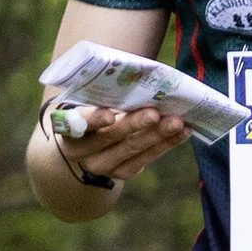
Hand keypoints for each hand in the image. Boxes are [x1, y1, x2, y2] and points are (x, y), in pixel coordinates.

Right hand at [58, 103, 187, 184]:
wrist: (88, 138)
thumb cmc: (93, 106)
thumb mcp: (91, 98)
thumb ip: (106, 92)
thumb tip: (142, 77)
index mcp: (69, 127)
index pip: (79, 123)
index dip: (94, 119)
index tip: (110, 114)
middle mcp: (81, 151)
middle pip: (111, 138)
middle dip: (135, 125)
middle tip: (155, 113)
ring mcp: (102, 165)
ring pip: (132, 150)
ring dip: (157, 135)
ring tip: (177, 121)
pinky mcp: (122, 172)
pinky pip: (146, 158)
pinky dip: (166, 143)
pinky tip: (183, 132)